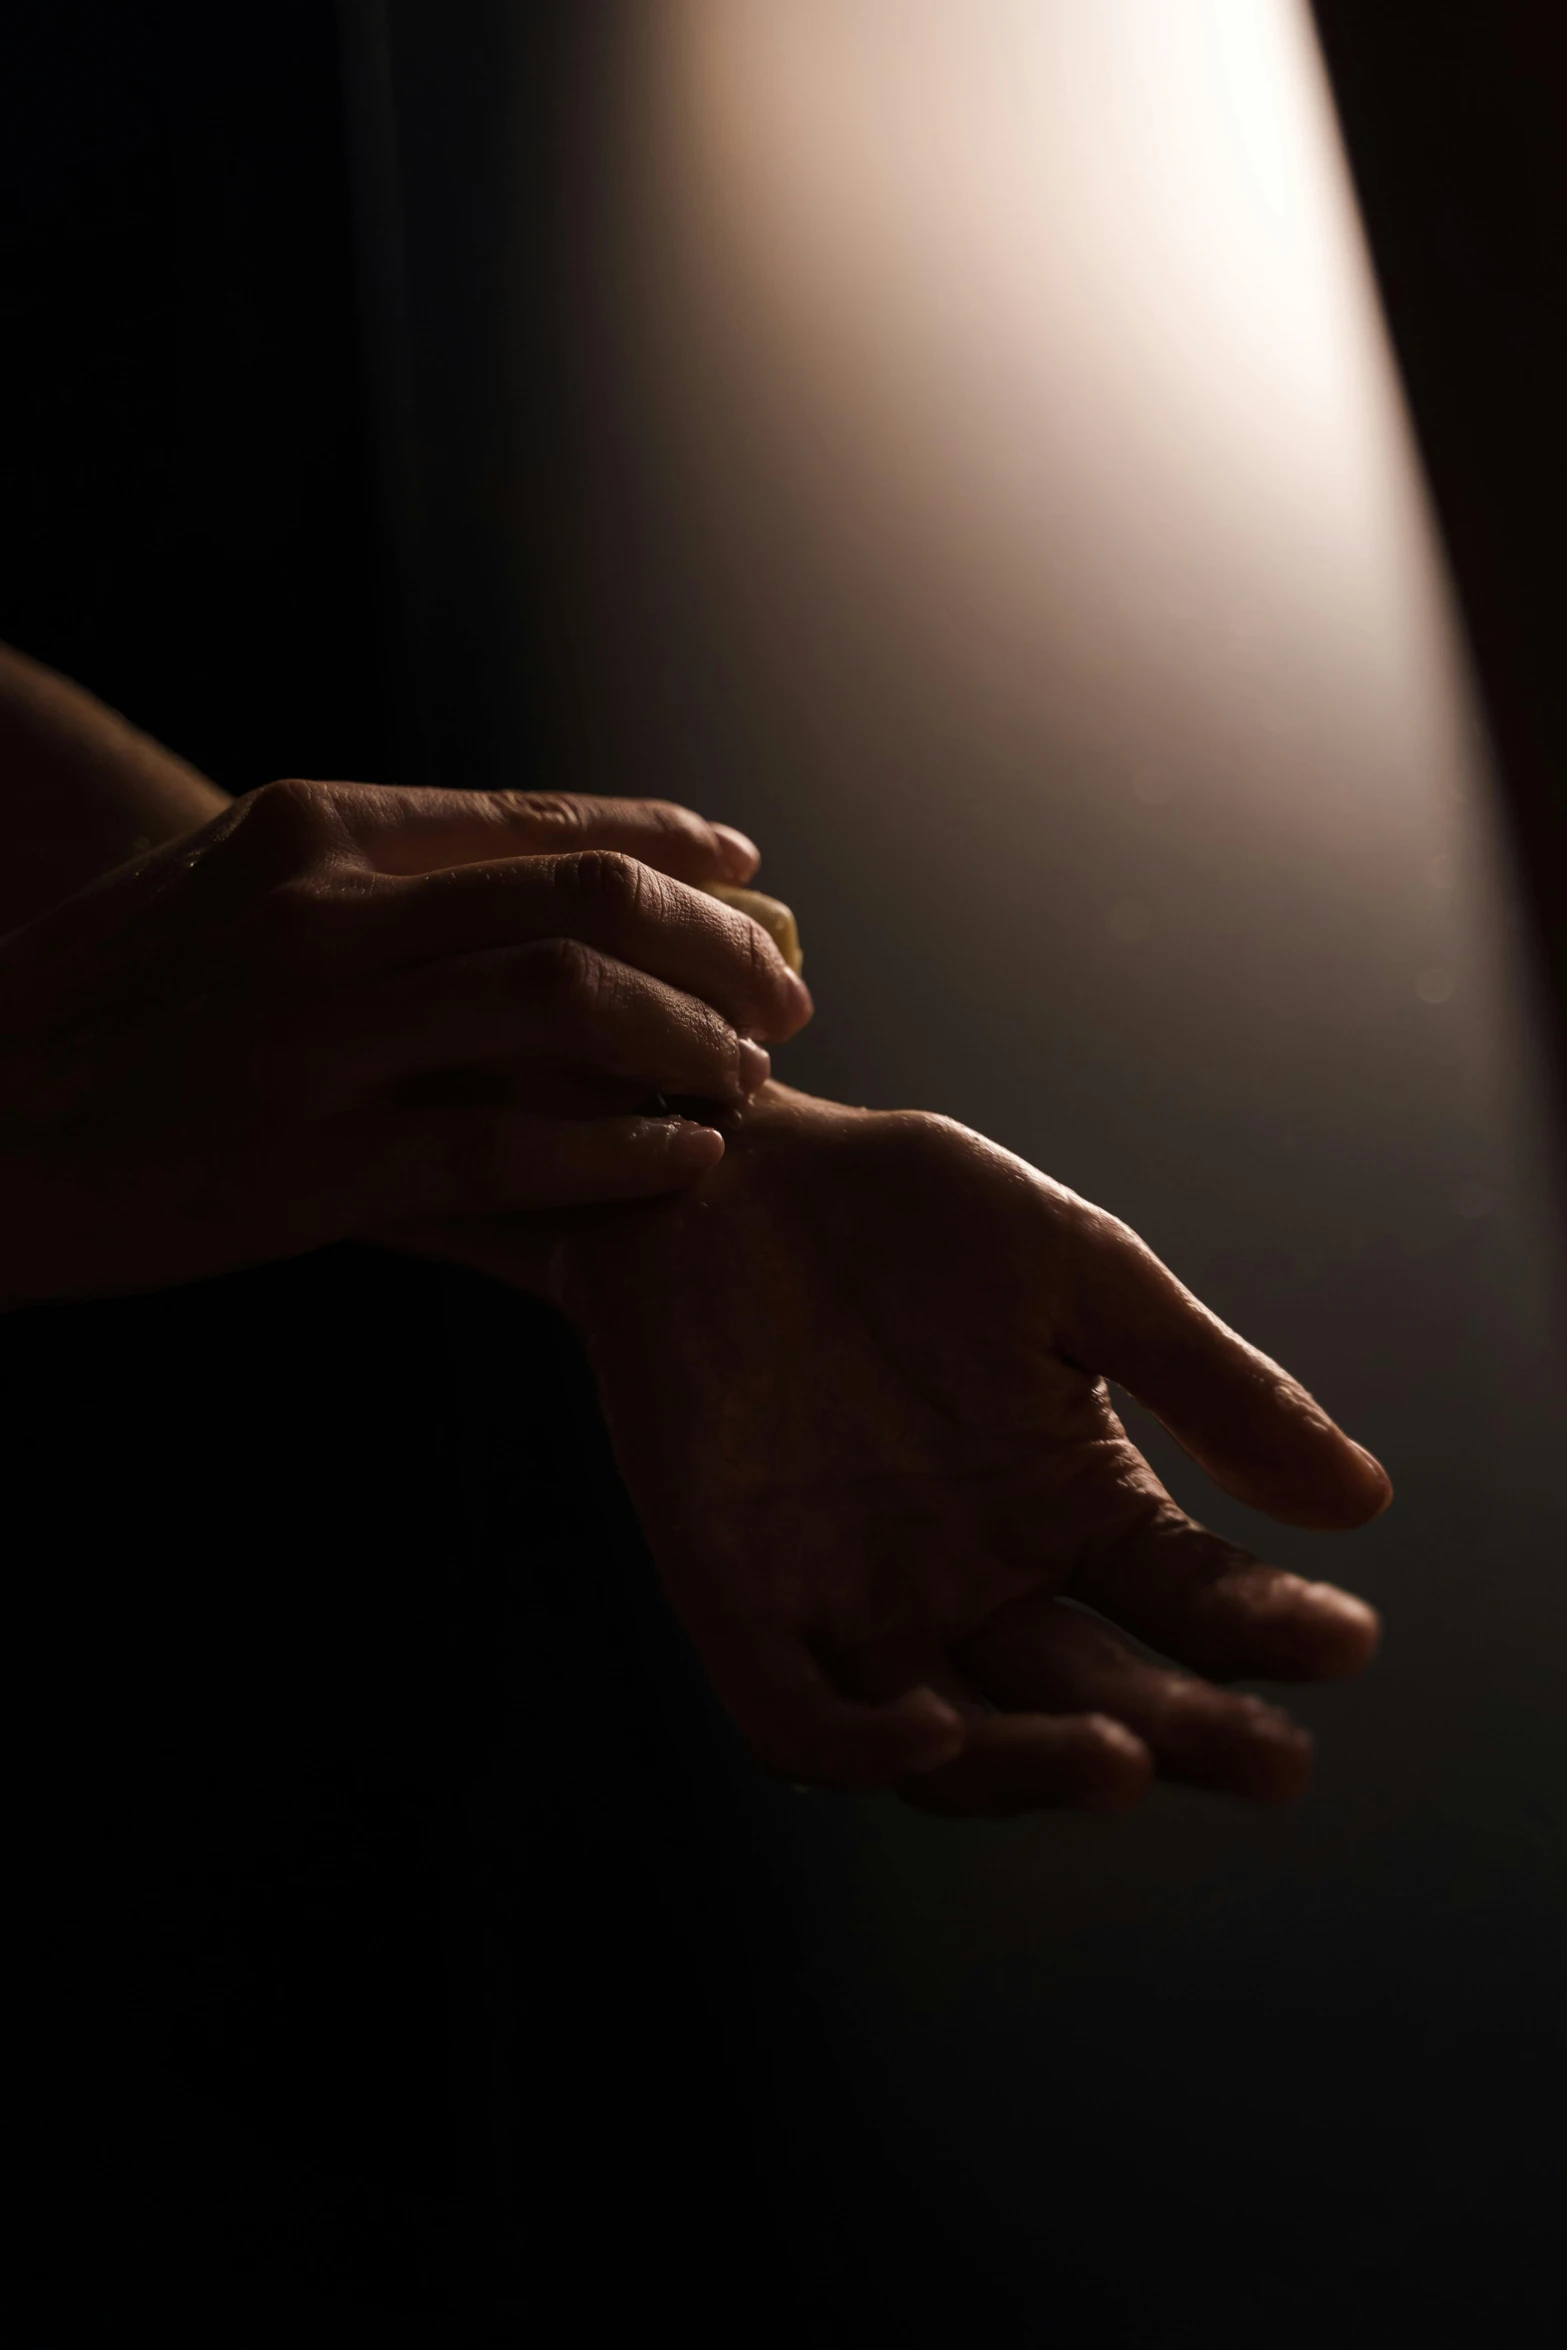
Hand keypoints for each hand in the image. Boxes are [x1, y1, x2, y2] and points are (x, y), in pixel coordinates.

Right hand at [0, 780, 809, 1301]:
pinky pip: (511, 1154)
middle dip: (718, 946)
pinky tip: (683, 1164)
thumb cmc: (99, 1020)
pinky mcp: (302, 1163)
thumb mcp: (217, 900)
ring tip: (743, 1077)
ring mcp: (308, 1034)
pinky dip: (620, 1154)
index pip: (540, 819)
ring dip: (688, 1042)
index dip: (669, 843)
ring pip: (570, 1009)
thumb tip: (521, 886)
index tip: (749, 873)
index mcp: (305, 829)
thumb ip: (360, 883)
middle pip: (589, 901)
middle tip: (785, 996)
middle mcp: (317, 909)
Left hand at [397, 1086, 1390, 1815]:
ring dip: (1039, 1763)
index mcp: (1069, 1501)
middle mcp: (975, 1576)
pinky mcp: (739, 1598)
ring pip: (958, 1742)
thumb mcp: (1082, 1276)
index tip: (1345, 1639)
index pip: (1189, 1599)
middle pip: (1092, 1693)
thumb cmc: (908, 1212)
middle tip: (1266, 1761)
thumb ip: (1209, 1383)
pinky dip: (859, 1748)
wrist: (723, 1162)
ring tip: (1125, 1753)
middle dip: (1183, 1734)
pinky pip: (798, 1717)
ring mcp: (857, 1598)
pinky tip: (929, 1728)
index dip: (1266, 1632)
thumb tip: (1361, 1501)